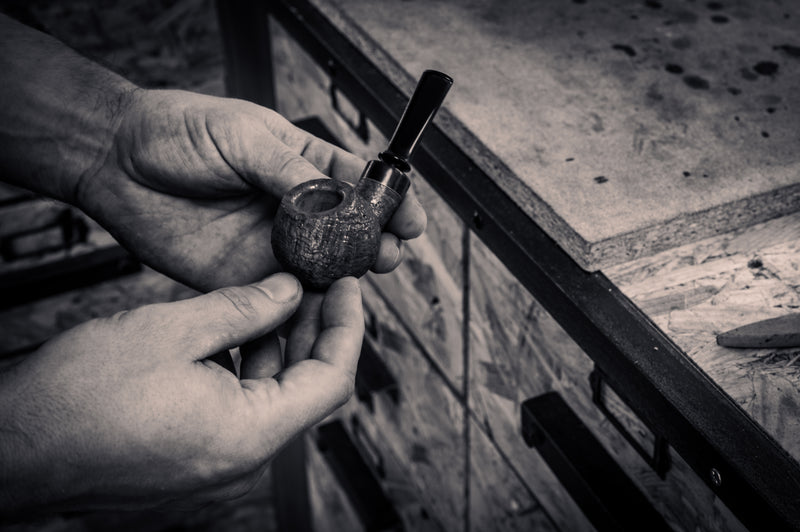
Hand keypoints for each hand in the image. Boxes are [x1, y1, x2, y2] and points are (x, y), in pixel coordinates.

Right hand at [0, 274, 362, 513]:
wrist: (15, 444)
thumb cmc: (78, 397)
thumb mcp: (172, 331)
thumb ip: (243, 309)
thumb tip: (291, 290)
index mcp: (248, 432)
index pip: (331, 380)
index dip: (348, 328)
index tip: (349, 286)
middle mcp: (242, 452)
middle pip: (307, 385)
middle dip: (317, 329)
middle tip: (319, 279)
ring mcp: (218, 453)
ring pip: (275, 390)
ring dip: (283, 341)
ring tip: (283, 292)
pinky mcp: (195, 446)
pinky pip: (244, 400)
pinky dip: (252, 360)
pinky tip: (243, 323)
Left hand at [75, 89, 426, 290]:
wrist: (115, 162)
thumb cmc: (178, 132)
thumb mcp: (243, 135)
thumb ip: (290, 171)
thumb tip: (333, 199)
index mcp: (301, 165)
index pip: (358, 186)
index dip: (389, 204)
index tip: (410, 220)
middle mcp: (292, 209)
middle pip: (349, 234)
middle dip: (375, 245)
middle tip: (387, 254)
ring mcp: (270, 245)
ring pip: (321, 270)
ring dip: (345, 281)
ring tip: (358, 284)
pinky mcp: (241, 277)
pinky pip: (279, 298)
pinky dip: (301, 308)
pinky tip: (316, 309)